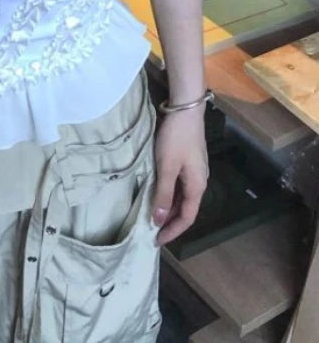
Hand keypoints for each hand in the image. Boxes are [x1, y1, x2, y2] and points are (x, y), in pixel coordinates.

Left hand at [151, 108, 207, 246]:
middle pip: (185, 209)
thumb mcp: (166, 167)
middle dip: (170, 222)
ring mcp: (194, 171)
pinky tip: (156, 193)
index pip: (187, 217)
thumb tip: (158, 220)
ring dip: (168, 207)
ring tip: (151, 215)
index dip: (173, 231)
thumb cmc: (176, 138)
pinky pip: (179, 185)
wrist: (185, 109)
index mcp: (197, 186)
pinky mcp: (188, 161)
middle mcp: (199, 181)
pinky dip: (168, 194)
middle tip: (151, 231)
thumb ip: (163, 194)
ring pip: (181, 197)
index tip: (157, 241)